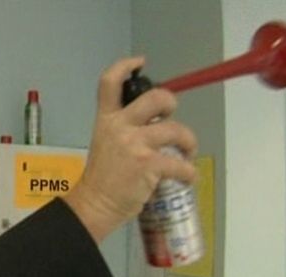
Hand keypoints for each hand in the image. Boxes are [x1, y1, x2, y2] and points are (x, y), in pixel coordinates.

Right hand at [64, 57, 197, 242]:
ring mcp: (135, 145)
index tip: (140, 63)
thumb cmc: (102, 177)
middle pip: (155, 98)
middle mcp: (120, 127)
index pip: (109, 83)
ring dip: (188, 141)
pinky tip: (187, 177)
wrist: (95, 204)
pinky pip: (180, 165)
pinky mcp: (148, 165)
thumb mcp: (105, 143)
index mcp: (106, 120)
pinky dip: (189, 172)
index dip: (125, 66)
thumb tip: (154, 126)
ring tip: (187, 153)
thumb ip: (124, 129)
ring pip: (176, 130)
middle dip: (171, 104)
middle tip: (172, 118)